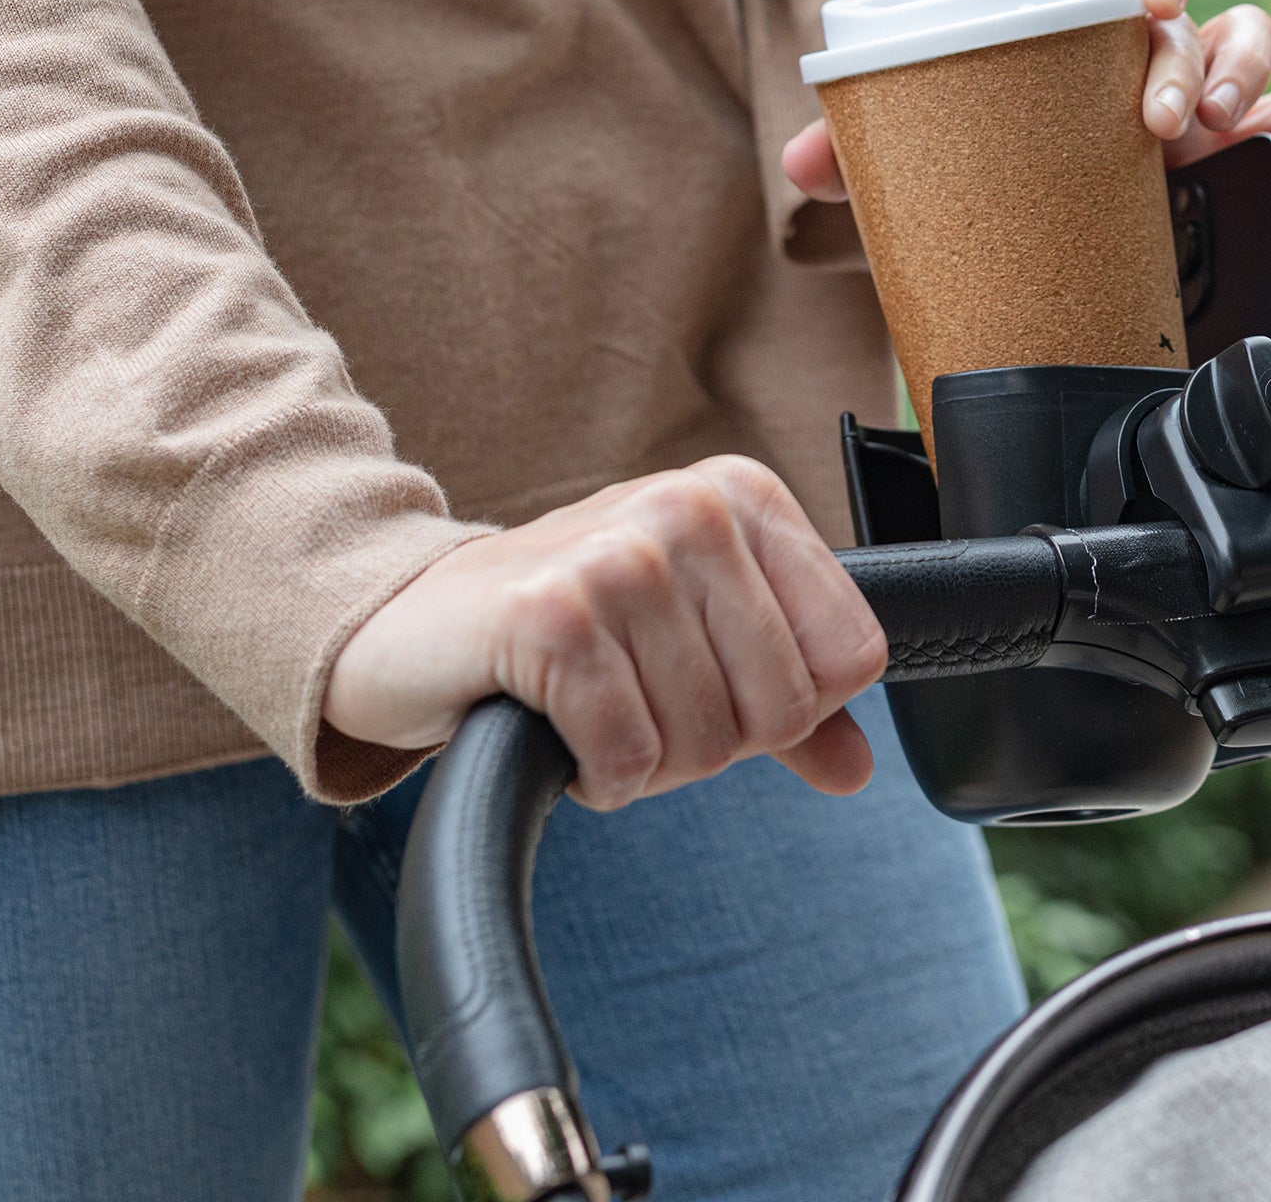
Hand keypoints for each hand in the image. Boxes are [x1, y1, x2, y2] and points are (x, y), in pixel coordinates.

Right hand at [324, 456, 887, 809]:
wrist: (413, 619)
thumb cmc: (569, 624)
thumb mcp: (692, 636)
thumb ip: (786, 694)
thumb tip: (857, 769)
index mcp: (743, 495)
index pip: (849, 655)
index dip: (788, 707)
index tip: (716, 685)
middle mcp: (691, 507)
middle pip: (781, 710)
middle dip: (710, 744)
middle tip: (639, 704)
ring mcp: (622, 556)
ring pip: (705, 742)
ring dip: (647, 763)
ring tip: (593, 709)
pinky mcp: (551, 617)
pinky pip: (629, 755)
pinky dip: (598, 776)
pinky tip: (559, 733)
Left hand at [781, 0, 1270, 200]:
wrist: (997, 162)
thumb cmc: (970, 114)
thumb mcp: (919, 115)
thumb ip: (859, 134)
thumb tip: (801, 165)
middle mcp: (1145, 33)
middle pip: (1194, 12)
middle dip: (1186, 56)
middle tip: (1157, 117)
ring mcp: (1185, 83)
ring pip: (1245, 48)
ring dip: (1246, 80)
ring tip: (1219, 127)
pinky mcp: (1212, 142)